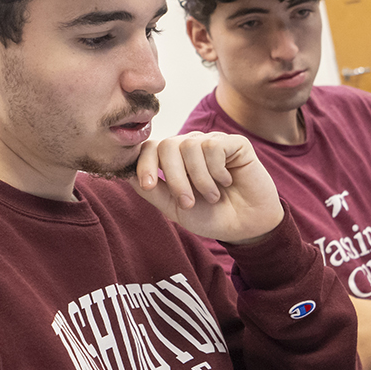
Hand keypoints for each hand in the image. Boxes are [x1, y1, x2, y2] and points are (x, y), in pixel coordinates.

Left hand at [132, 131, 284, 244]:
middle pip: (167, 145)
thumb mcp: (175, 208)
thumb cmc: (210, 216)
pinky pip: (214, 147)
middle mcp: (190, 147)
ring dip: (200, 179)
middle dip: (174, 177)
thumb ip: (152, 191)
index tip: (149, 185)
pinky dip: (217, 170)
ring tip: (212, 197)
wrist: (245, 226)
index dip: (144, 164)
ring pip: (190, 147)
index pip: (150, 148)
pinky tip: (227, 181)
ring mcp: (211, 143)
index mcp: (173, 161)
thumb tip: (124, 174)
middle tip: (188, 202)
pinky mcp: (234, 143)